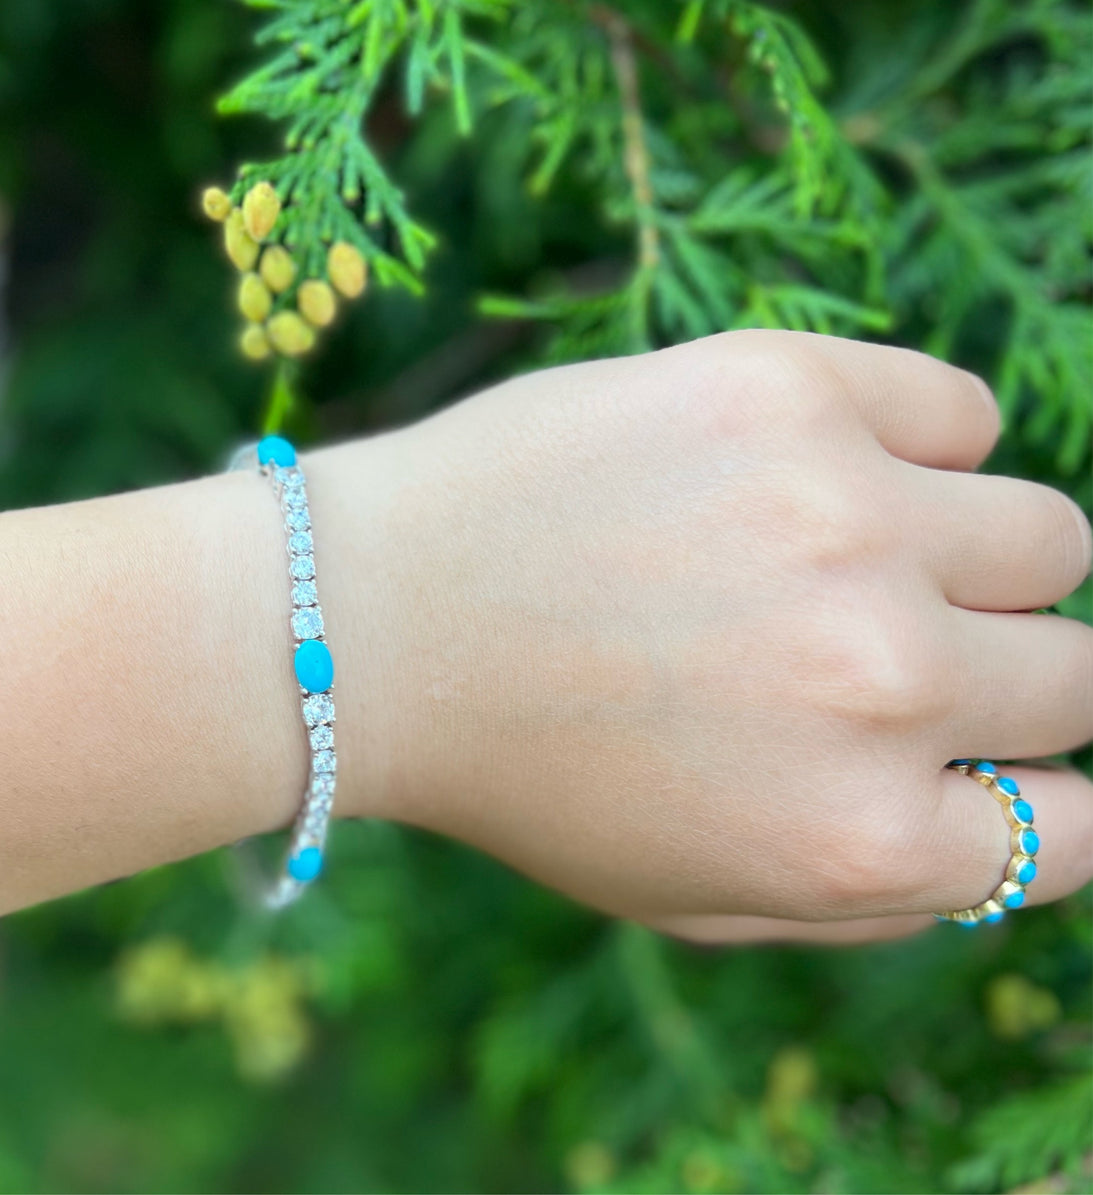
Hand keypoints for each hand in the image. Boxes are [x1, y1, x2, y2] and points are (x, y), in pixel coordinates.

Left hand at [311, 330, 1092, 938]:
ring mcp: (844, 521)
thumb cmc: (529, 768)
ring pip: (1047, 536)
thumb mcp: (695, 897)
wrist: (373, 618)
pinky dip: (916, 445)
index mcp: (861, 839)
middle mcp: (882, 683)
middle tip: (871, 653)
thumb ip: (877, 893)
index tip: (971, 758)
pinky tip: (813, 476)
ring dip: (970, 561)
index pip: (1076, 829)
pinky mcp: (785, 391)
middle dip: (1000, 679)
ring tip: (841, 561)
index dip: (1029, 792)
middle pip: (1078, 675)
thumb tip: (1016, 826)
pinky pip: (960, 409)